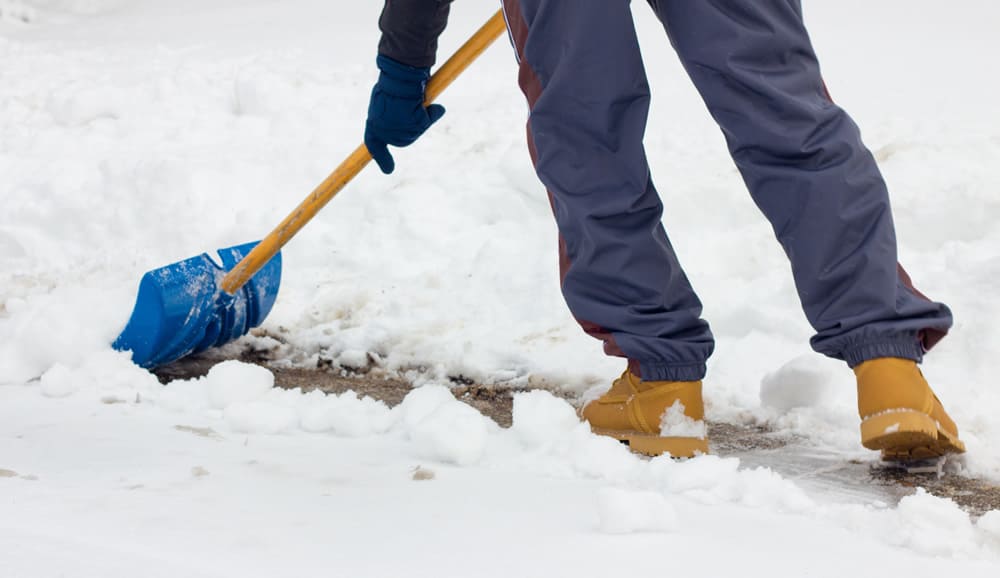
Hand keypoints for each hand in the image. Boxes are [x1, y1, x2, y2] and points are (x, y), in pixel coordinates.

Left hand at [364, 55, 445, 173]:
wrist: (399, 78)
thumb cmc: (390, 86)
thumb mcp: (384, 101)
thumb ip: (392, 115)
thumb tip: (410, 124)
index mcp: (373, 126)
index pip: (374, 146)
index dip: (382, 158)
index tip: (388, 170)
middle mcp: (385, 133)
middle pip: (400, 140)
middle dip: (407, 128)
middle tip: (409, 110)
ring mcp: (401, 132)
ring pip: (414, 132)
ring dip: (419, 119)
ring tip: (415, 102)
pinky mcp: (415, 126)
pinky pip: (426, 122)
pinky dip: (431, 113)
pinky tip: (428, 104)